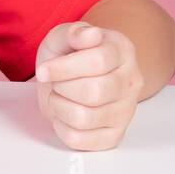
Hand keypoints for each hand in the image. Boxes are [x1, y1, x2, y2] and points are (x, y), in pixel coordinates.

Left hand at [35, 21, 143, 150]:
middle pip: (93, 92)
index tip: (43, 70)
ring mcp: (126, 111)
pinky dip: (62, 128)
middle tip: (56, 82)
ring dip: (60, 107)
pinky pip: (81, 140)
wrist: (71, 77)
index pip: (97, 62)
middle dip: (62, 87)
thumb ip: (73, 32)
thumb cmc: (68, 55)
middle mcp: (132, 82)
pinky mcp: (114, 135)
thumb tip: (90, 34)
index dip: (63, 68)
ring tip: (60, 96)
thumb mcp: (62, 36)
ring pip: (85, 118)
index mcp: (122, 51)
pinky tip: (64, 114)